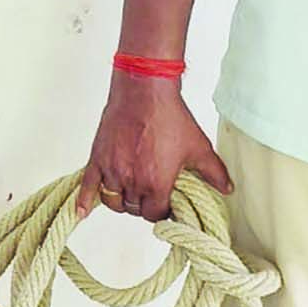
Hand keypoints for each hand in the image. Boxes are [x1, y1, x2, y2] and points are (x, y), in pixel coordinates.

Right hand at [78, 74, 232, 222]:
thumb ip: (214, 172)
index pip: (155, 214)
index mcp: (156, 183)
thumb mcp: (198, 146)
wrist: (144, 92)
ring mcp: (112, 171)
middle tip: (150, 194)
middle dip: (143, 205)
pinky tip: (80, 212)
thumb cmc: (170, 117)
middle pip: (134, 209)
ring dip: (122, 201)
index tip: (165, 204)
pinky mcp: (98, 159)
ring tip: (130, 192)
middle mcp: (132, 181)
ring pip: (114, 201)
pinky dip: (84, 201)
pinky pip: (87, 187)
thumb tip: (227, 189)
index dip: (161, 211)